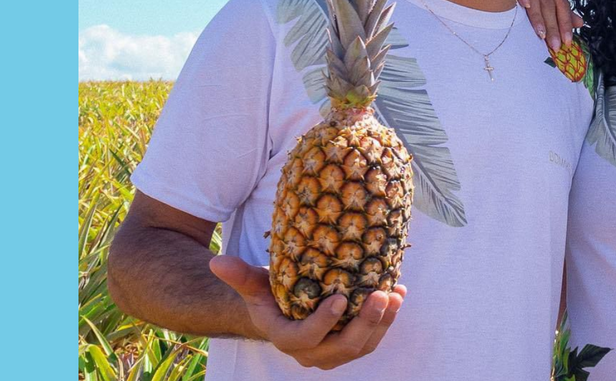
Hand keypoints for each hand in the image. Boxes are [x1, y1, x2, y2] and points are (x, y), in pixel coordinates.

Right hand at [210, 255, 405, 369]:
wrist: (284, 310)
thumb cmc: (269, 293)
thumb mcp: (255, 284)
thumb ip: (239, 276)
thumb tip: (216, 262)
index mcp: (286, 339)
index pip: (306, 338)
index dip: (323, 323)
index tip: (339, 298)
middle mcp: (311, 353)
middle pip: (343, 347)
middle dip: (365, 323)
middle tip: (380, 295)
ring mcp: (334, 353)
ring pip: (363, 346)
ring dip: (382, 322)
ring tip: (394, 295)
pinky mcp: (351, 346)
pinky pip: (373, 339)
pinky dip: (387, 320)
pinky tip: (398, 295)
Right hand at [514, 0, 582, 51]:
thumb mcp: (543, 3)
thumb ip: (561, 13)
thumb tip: (581, 23)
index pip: (562, 4)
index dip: (565, 23)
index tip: (567, 41)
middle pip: (549, 4)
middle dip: (553, 26)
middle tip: (554, 45)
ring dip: (539, 17)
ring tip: (541, 35)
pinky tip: (526, 7)